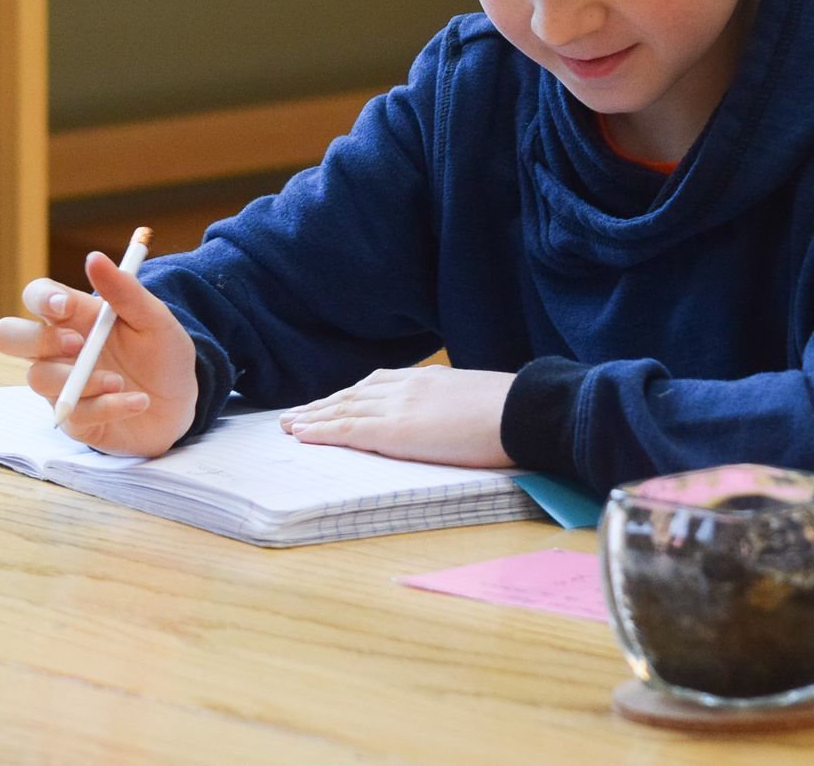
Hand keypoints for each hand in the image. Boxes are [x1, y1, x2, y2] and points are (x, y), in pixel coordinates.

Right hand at [0, 252, 198, 456]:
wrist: (183, 402)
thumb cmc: (163, 354)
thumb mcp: (155, 319)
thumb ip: (126, 291)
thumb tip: (94, 257)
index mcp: (74, 316)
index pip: (36, 296)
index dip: (40, 298)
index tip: (64, 307)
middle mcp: (58, 350)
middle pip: (7, 336)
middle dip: (34, 339)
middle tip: (76, 345)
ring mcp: (61, 386)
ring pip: (37, 378)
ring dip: (82, 380)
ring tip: (121, 381)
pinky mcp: (74, 420)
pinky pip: (72, 414)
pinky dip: (109, 407)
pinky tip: (138, 402)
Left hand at [278, 367, 517, 468]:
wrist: (524, 411)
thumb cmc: (514, 411)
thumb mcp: (476, 399)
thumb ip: (453, 405)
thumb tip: (452, 417)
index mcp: (427, 380)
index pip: (376, 385)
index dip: (348, 395)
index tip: (330, 401)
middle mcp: (406, 387)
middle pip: (352, 395)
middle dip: (322, 405)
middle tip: (295, 414)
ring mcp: (399, 407)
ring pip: (343, 410)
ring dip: (312, 417)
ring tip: (289, 425)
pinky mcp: (395, 431)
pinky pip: (348, 430)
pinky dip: (321, 431)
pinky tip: (301, 434)